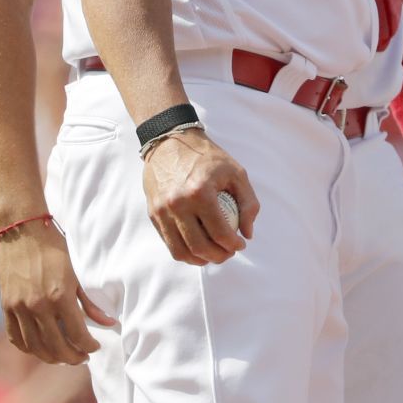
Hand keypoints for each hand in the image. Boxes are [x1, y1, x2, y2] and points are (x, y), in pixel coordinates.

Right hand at [0, 223, 116, 363]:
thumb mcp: (77, 274)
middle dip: (72, 357)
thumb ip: (90, 302)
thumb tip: (109, 322)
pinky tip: (40, 348)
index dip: (88, 346)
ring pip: (35, 347)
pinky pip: (16, 337)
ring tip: (63, 356)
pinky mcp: (6, 307)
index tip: (94, 347)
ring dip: (51, 357)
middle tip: (82, 358)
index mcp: (60, 296)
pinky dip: (29, 348)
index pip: (77, 334)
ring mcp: (19, 308)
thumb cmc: (55, 249)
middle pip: (56, 346)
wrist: (23, 232)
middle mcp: (38, 306)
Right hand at [142, 128, 259, 264]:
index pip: (219, 232)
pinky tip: (198, 248)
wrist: (171, 142)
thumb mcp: (236, 172)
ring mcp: (162, 211)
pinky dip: (184, 252)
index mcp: (200, 192)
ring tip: (214, 254)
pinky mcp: (153, 214)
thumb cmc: (208, 158)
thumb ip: (248, 203)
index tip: (241, 244)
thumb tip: (248, 233)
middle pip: (199, 247)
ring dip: (200, 259)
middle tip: (229, 253)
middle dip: (219, 256)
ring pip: (181, 251)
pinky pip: (169, 243)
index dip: (233, 245)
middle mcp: (178, 204)